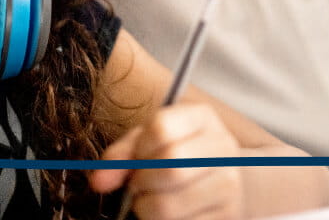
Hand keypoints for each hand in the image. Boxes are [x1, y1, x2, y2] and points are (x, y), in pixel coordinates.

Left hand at [90, 102, 245, 219]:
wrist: (224, 183)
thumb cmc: (178, 157)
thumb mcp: (150, 144)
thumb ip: (121, 156)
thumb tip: (98, 181)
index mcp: (202, 118)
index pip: (161, 128)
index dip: (138, 149)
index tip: (137, 160)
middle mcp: (223, 148)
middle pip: (170, 165)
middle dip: (141, 182)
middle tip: (138, 187)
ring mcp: (230, 184)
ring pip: (170, 205)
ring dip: (147, 209)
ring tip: (150, 202)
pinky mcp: (228, 217)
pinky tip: (169, 215)